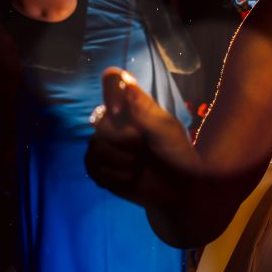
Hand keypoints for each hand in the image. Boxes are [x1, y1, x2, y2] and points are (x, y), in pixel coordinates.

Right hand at [85, 67, 195, 206]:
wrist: (177, 190)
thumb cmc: (177, 155)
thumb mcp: (166, 130)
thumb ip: (144, 108)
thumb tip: (126, 82)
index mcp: (134, 107)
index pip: (113, 83)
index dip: (111, 92)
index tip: (120, 111)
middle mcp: (116, 122)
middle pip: (101, 120)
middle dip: (123, 138)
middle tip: (143, 147)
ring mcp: (105, 144)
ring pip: (95, 145)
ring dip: (121, 160)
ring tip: (139, 165)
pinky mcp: (98, 167)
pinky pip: (93, 167)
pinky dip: (115, 176)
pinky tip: (131, 177)